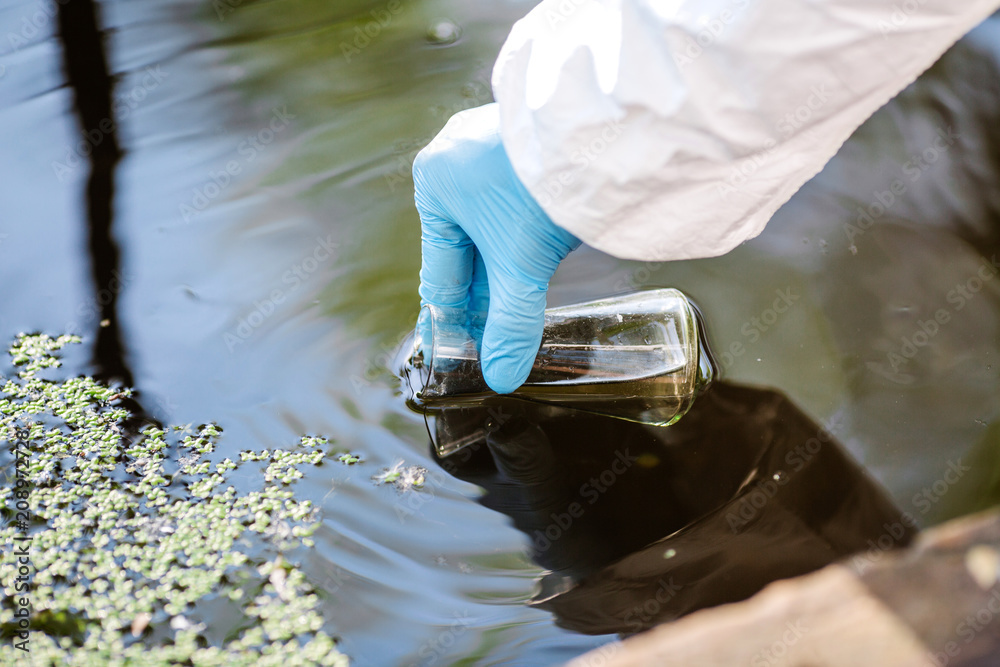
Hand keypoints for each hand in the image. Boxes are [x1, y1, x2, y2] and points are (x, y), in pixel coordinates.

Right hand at [413, 103, 579, 393]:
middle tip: (486, 341)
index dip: (449, 318)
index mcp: (434, 184)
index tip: (448, 350)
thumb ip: (510, 324)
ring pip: (495, 228)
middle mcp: (455, 160)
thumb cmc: (542, 187)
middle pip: (469, 251)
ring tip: (514, 311)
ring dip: (506, 270)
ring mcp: (491, 144)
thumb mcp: (519, 264)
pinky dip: (526, 237)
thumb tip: (501, 376)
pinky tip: (538, 262)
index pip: (441, 271)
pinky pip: (518, 204)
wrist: (598, 126)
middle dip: (482, 297)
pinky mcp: (527, 143)